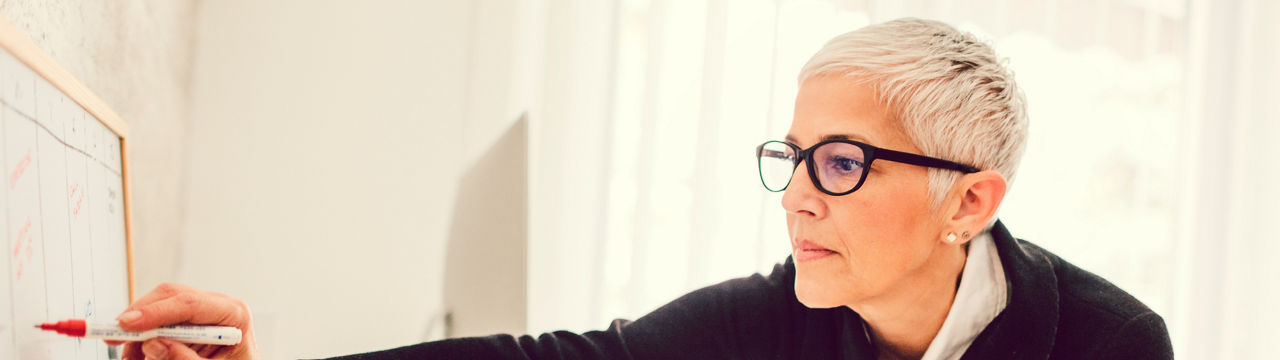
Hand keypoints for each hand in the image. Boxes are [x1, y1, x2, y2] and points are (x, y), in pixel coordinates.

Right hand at [108, 283, 258, 359]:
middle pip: (170, 297)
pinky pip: (159, 320)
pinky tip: (137, 354)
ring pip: (159, 306)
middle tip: (113, 337)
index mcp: (235, 314)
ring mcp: (203, 310)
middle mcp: (218, 305)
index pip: (190, 303)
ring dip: (138, 330)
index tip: (126, 324)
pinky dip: (142, 337)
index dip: (155, 312)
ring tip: (130, 358)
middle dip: (139, 317)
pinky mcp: (189, 320)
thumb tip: (154, 344)